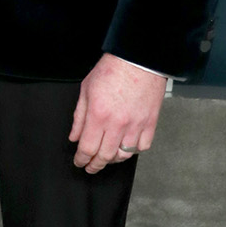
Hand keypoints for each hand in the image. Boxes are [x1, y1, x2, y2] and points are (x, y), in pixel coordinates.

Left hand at [69, 53, 166, 173]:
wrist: (138, 59)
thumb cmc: (112, 69)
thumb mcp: (86, 89)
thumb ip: (79, 116)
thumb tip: (74, 136)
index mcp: (99, 114)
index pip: (87, 147)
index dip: (81, 158)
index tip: (79, 162)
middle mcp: (118, 124)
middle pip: (105, 156)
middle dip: (95, 165)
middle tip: (90, 166)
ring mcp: (136, 125)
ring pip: (124, 155)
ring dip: (112, 160)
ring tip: (106, 158)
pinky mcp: (150, 123)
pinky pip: (142, 147)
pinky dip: (133, 151)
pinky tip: (126, 147)